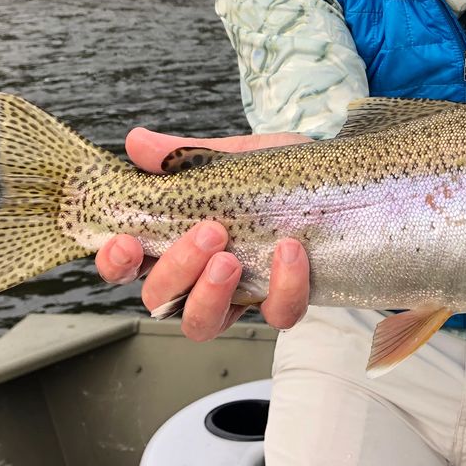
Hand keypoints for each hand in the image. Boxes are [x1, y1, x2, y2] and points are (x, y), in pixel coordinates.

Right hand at [94, 126, 312, 341]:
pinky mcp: (286, 302)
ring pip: (203, 324)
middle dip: (176, 269)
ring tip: (230, 257)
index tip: (125, 243)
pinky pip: (277, 314)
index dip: (116, 263)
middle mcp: (203, 278)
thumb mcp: (236, 158)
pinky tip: (290, 251)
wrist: (348, 181)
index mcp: (181, 242)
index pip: (131, 266)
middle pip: (161, 299)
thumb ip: (187, 156)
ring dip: (210, 294)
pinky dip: (282, 286)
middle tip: (209, 231)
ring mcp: (243, 295)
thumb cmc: (282, 174)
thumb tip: (137, 141)